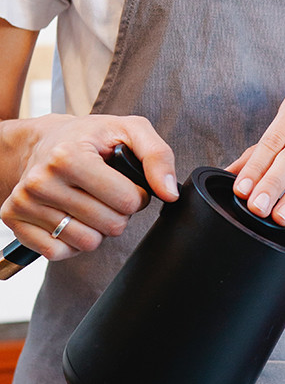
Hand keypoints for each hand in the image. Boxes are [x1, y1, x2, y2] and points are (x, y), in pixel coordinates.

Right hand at [0, 114, 177, 260]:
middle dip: (118, 213)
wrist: (41, 142)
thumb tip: (170, 193)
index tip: (123, 182)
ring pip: (88, 243)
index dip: (136, 195)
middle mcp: (41, 180)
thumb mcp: (129, 131)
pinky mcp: (15, 220)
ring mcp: (25, 202)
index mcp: (68, 156)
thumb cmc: (89, 139)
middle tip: (104, 193)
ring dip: (96, 228)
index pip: (128, 201)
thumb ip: (158, 156)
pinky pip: (60, 252)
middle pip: (112, 226)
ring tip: (87, 203)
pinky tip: (68, 216)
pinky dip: (71, 241)